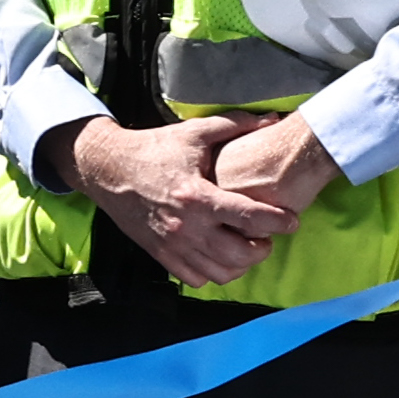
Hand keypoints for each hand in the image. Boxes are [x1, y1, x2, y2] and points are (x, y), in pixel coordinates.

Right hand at [67, 113, 263, 291]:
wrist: (107, 170)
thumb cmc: (153, 150)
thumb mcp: (193, 133)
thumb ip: (235, 125)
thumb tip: (273, 119)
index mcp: (197, 196)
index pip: (250, 218)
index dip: (279, 222)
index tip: (291, 221)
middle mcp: (186, 227)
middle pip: (240, 254)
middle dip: (263, 248)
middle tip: (267, 237)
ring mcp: (172, 245)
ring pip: (221, 273)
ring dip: (242, 265)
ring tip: (246, 248)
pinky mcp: (160, 255)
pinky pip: (196, 279)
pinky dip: (214, 273)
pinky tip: (219, 256)